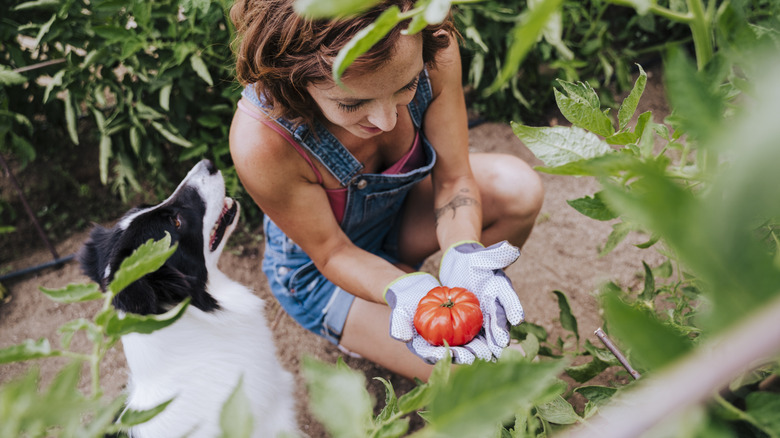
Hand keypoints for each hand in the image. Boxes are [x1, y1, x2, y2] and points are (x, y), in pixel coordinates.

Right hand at [384, 272, 492, 363]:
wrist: (413, 291)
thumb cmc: (404, 303)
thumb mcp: (398, 312)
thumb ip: (398, 325)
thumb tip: (403, 338)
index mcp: (423, 349)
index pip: (436, 357)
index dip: (448, 357)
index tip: (459, 356)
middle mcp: (438, 348)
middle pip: (455, 355)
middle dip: (468, 357)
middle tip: (481, 356)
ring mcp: (450, 340)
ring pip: (466, 347)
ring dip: (479, 350)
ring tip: (491, 351)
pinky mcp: (459, 329)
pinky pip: (471, 333)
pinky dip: (482, 334)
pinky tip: (494, 335)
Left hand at [439, 241, 523, 357]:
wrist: (458, 267)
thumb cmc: (473, 260)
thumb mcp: (483, 256)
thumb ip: (497, 255)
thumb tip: (512, 250)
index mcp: (503, 295)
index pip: (510, 305)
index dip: (513, 312)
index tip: (514, 322)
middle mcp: (497, 312)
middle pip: (498, 329)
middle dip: (497, 341)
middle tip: (496, 350)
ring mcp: (484, 323)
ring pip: (484, 339)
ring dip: (480, 350)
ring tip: (474, 358)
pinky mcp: (469, 329)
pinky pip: (468, 341)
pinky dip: (462, 349)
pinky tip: (453, 357)